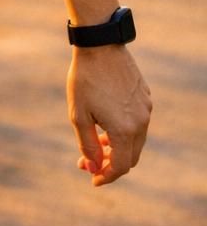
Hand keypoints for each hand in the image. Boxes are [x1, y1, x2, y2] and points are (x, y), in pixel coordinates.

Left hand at [67, 44, 151, 186]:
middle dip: (110, 163)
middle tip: (89, 161)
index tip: (92, 179)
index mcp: (124, 130)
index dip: (106, 177)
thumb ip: (88, 144)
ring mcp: (146, 109)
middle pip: (130, 156)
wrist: (100, 46)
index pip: (120, 166)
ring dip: (117, 147)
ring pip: (135, 140)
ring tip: (97, 141)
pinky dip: (124, 131)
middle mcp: (141, 122)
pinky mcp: (145, 97)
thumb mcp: (79, 115)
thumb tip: (93, 166)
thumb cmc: (85, 80)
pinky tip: (106, 122)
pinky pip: (138, 123)